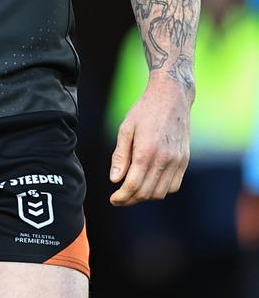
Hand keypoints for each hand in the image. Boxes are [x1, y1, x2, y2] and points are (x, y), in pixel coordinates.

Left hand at [109, 77, 190, 205]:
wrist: (171, 97)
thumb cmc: (145, 111)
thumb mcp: (126, 129)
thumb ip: (120, 156)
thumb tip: (115, 180)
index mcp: (146, 151)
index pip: (133, 185)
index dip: (121, 197)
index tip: (113, 199)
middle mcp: (164, 158)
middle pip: (146, 192)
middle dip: (131, 199)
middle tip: (120, 197)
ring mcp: (177, 160)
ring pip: (161, 193)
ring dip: (146, 196)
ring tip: (134, 190)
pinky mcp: (185, 160)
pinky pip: (174, 185)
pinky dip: (162, 190)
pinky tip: (151, 182)